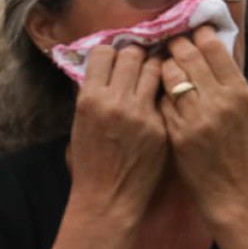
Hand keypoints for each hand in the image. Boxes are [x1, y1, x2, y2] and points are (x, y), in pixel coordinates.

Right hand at [68, 43, 168, 218]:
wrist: (108, 196)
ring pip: (155, 69)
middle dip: (137, 54)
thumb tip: (107, 69)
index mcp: (90, 98)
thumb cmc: (90, 161)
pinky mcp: (161, 126)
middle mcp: (115, 101)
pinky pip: (166, 96)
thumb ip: (94, 94)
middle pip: (132, 55)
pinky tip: (165, 97)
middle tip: (140, 61)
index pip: (104, 53)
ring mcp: (141, 114)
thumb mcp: (81, 122)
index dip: (112, 52)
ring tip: (155, 74)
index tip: (117, 58)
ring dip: (155, 67)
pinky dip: (165, 92)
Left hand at [158, 26, 247, 219]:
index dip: (197, 35)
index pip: (213, 48)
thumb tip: (204, 50)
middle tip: (165, 42)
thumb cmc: (238, 152)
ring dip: (159, 65)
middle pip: (187, 56)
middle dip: (173, 45)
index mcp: (240, 92)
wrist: (233, 193)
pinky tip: (150, 90)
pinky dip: (153, 91)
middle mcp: (219, 100)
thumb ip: (224, 83)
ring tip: (155, 63)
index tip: (188, 32)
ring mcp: (194, 116)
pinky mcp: (174, 131)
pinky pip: (158, 99)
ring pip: (168, 74)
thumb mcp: (242, 112)